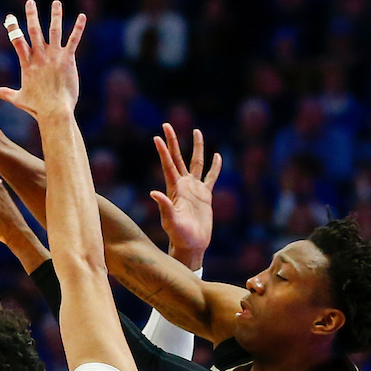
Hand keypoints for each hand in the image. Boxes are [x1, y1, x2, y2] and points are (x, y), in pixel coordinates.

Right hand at [0, 0, 85, 120]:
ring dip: (55, 15)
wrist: (54, 112)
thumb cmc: (37, 108)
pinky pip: (73, 40)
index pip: (18, 41)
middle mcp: (40, 57)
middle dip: (32, 15)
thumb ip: (6, 94)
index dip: (13, 28)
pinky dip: (78, 28)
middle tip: (30, 2)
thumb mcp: (19, 99)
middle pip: (34, 31)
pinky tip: (82, 17)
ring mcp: (54, 57)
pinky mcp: (67, 60)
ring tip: (56, 2)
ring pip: (54, 31)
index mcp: (27, 64)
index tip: (10, 17)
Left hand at [150, 123, 221, 268]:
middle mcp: (183, 186)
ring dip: (196, 148)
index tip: (157, 136)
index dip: (163, 150)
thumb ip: (164, 207)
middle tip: (167, 125)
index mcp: (174, 190)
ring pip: (196, 163)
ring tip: (196, 131)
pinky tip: (217, 155)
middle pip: (178, 158)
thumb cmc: (179, 236)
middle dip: (173, 141)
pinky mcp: (205, 196)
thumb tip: (153, 193)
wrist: (191, 245)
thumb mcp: (170, 222)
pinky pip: (211, 177)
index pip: (168, 165)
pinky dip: (215, 167)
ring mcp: (195, 189)